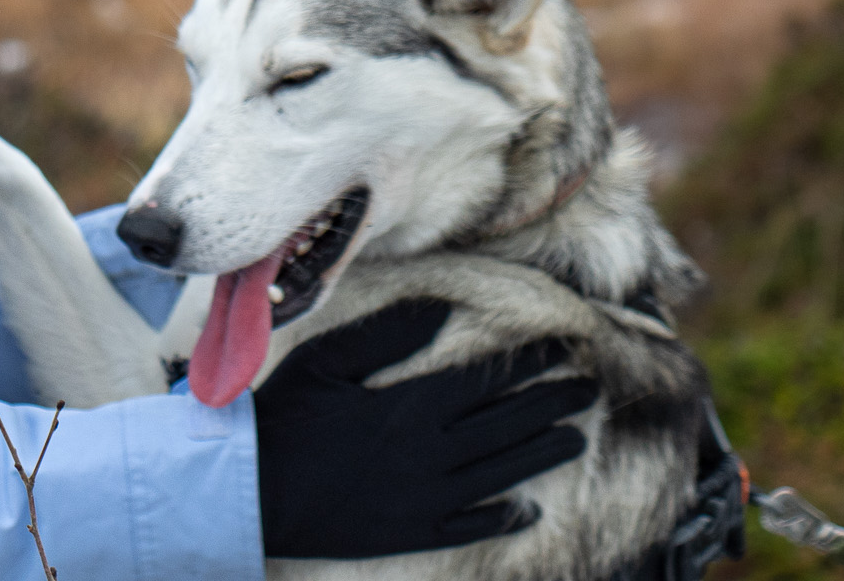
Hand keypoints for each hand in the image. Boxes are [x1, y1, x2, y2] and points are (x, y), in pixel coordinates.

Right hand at [253, 297, 596, 559]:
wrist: (254, 490)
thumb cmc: (285, 416)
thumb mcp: (328, 360)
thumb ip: (388, 334)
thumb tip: (442, 311)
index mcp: (410, 406)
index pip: (487, 381)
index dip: (531, 363)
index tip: (565, 347)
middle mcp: (429, 453)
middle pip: (506, 426)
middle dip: (552, 405)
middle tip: (589, 390)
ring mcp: (425, 497)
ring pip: (500, 474)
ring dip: (542, 455)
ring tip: (577, 439)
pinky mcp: (412, 531)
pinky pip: (470, 526)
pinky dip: (502, 518)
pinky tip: (527, 511)